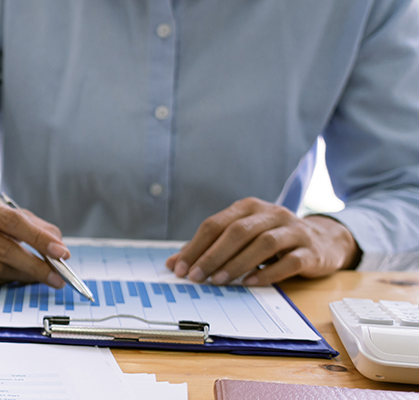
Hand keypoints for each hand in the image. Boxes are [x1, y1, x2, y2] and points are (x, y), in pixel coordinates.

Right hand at [0, 190, 68, 285]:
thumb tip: (59, 247)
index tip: (61, 253)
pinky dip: (5, 281)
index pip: (11, 220)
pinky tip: (15, 276)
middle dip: (36, 265)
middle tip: (57, 276)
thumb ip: (34, 226)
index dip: (38, 238)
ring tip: (40, 277)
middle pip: (3, 248)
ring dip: (23, 276)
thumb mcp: (4, 213)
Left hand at [166, 197, 360, 285]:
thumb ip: (208, 248)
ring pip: (263, 243)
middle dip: (213, 255)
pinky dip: (267, 273)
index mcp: (249, 208)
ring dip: (237, 263)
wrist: (323, 242)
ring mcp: (293, 231)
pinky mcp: (311, 251)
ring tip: (219, 281)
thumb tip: (173, 264)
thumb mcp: (241, 238)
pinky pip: (288, 261)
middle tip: (196, 277)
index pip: (216, 224)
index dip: (196, 246)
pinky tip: (249, 283)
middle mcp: (271, 214)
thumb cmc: (272, 240)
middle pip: (237, 231)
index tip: (180, 268)